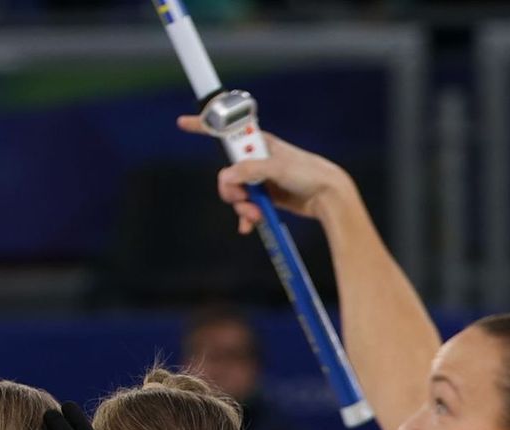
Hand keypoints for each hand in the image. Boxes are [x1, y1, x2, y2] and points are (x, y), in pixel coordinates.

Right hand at [177, 116, 349, 237]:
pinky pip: (246, 207)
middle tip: (243, 201)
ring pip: (236, 194)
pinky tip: (250, 226)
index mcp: (257, 143)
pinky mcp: (265, 196)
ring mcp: (260, 178)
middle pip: (227, 173)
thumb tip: (226, 178)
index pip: (225, 131)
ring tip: (255, 217)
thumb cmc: (306, 173)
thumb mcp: (276, 168)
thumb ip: (249, 170)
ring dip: (242, 207)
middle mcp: (256, 159)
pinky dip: (246, 216)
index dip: (203, 126)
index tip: (183, 123)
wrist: (327, 195)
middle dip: (231, 192)